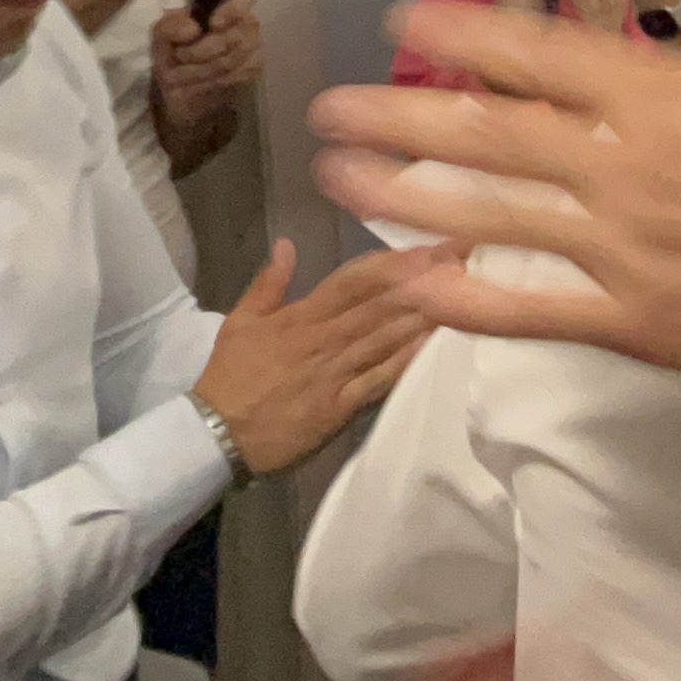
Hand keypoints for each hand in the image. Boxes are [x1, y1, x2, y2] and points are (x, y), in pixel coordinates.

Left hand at [154, 0, 262, 128]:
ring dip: (198, 71)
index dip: (232, 10)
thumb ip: (171, 26)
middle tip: (178, 57)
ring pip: (230, 60)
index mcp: (223, 4)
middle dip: (200, 51)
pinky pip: (234, 77)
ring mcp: (252, 45)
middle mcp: (244, 22)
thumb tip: (193, 29)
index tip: (213, 24)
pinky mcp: (252, 68)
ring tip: (177, 75)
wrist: (178, 84)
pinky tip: (193, 85)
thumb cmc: (173, 51)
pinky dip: (208, 83)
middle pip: (233, 37)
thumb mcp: (162, 36)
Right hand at [188, 240, 441, 472]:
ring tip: (463, 289)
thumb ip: (268, 284)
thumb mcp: (239, 323)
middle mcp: (323, 339)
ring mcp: (335, 374)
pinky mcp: (341, 408)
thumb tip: (288, 244)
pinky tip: (434, 343)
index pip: (355, 281)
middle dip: (424, 278)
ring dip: (425, 312)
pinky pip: (379, 379)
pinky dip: (406, 360)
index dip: (395, 261)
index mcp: (301, 317)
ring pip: (386, 337)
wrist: (216, 437)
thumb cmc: (229, 379)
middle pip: (381, 303)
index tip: (430, 244)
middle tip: (464, 256)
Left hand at [308, 0, 680, 382]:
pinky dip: (467, 301)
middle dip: (399, 118)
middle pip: (489, 137)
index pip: (539, 54)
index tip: (402, 24)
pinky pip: (536, 312)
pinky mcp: (645, 326)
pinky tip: (412, 286)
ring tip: (338, 183)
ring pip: (493, 222)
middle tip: (327, 111)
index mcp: (669, 96)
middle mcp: (630, 172)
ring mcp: (630, 255)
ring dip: (407, 197)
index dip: (462, 35)